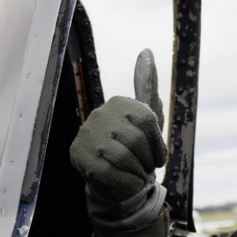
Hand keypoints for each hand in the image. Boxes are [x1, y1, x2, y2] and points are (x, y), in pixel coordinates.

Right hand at [70, 49, 166, 202]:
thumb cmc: (135, 148)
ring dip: (137, 173)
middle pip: (136, 140)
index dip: (158, 146)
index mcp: (119, 104)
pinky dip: (127, 182)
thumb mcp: (148, 120)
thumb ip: (148, 88)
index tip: (157, 157)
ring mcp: (87, 135)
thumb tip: (147, 53)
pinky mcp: (79, 157)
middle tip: (145, 168)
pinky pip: (112, 173)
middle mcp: (100, 115)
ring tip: (136, 175)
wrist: (114, 180)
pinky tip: (127, 181)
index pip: (149, 122)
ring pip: (124, 157)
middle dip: (147, 161)